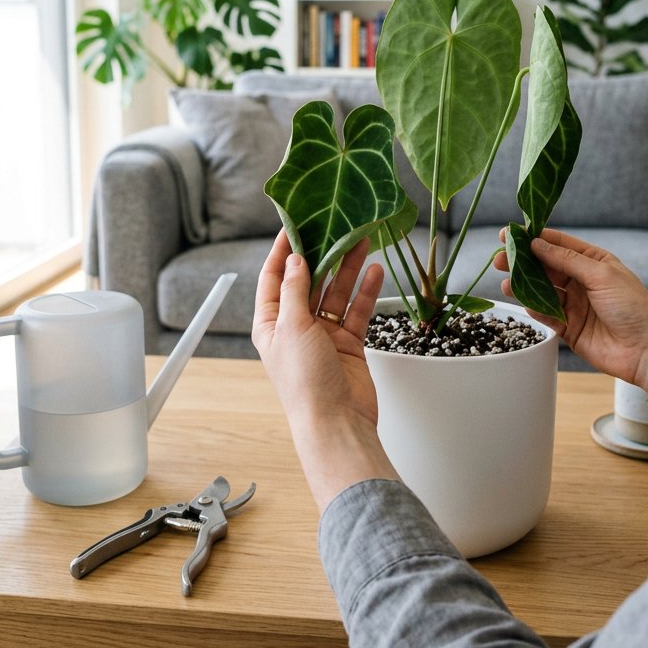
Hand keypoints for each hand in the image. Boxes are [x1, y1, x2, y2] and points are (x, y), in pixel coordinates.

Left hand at [252, 230, 398, 510]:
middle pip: (308, 281)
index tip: (293, 224)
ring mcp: (323, 335)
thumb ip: (295, 290)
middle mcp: (296, 326)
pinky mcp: (348, 344)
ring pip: (336, 293)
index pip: (273, 278)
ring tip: (362, 240)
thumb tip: (295, 259)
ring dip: (348, 268)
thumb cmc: (305, 382)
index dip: (282, 251)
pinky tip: (376, 271)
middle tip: (336, 226)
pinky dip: (366, 292)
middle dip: (322, 254)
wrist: (337, 423)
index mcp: (271, 324)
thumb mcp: (293, 328)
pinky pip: (356, 311)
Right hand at [494, 227, 647, 385]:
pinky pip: (545, 314)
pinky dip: (533, 309)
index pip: (558, 245)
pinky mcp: (569, 327)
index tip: (510, 234)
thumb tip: (538, 244)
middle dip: (522, 263)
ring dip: (524, 286)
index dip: (534, 238)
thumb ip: (567, 260)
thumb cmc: (634, 307)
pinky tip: (522, 303)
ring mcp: (574, 304)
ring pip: (542, 291)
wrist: (647, 350)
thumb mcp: (601, 275)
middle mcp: (582, 281)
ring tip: (507, 283)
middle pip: (545, 267)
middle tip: (500, 259)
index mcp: (593, 262)